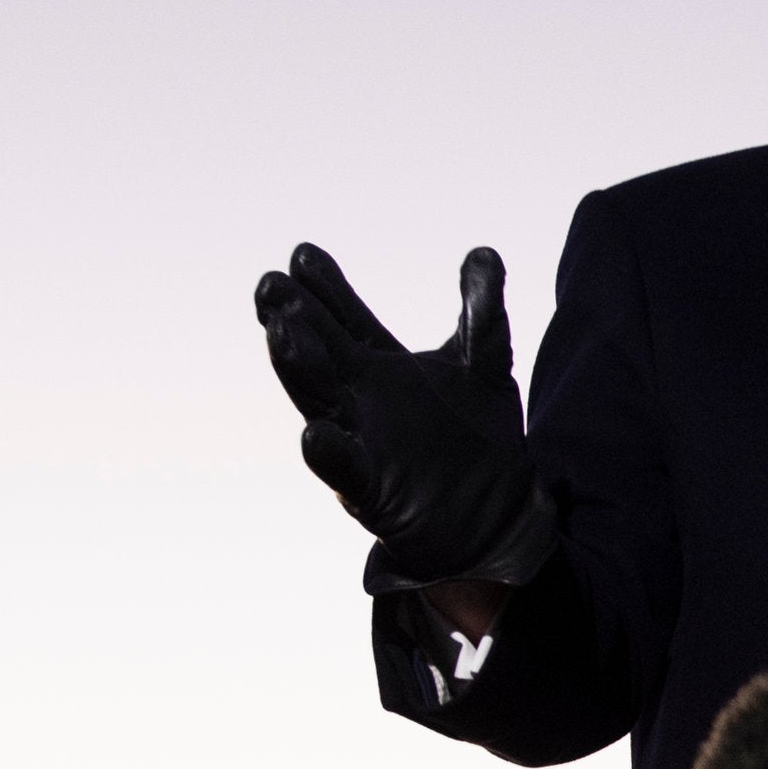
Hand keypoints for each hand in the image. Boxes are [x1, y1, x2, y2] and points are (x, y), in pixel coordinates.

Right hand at [252, 244, 552, 591]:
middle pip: (318, 351)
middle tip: (271, 286)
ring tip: (281, 332)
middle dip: (293, 318)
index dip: (324, 286)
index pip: (343, 316)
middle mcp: (358, 398)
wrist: (496, 515)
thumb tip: (482, 253)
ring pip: (319, 400)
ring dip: (298, 368)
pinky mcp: (371, 490)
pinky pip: (344, 470)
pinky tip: (314, 434)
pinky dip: (328, 453)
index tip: (304, 253)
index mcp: (377, 365)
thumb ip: (480, 313)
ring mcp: (359, 441)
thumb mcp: (485, 365)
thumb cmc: (477, 438)